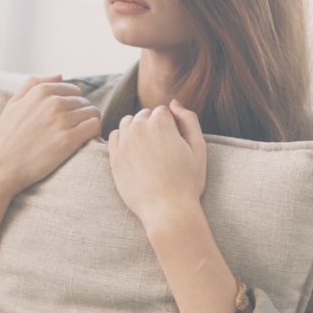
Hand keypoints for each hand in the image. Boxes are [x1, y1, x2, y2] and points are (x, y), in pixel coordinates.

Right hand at [0, 74, 101, 198]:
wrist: (2, 166)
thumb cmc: (7, 137)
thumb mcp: (13, 104)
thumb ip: (34, 84)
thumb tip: (60, 76)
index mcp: (41, 92)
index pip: (72, 90)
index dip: (72, 104)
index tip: (66, 118)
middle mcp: (53, 103)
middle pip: (83, 101)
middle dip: (80, 114)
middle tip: (70, 129)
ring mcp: (62, 121)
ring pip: (92, 113)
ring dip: (89, 123)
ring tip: (78, 135)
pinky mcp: (69, 140)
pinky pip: (94, 127)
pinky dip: (93, 132)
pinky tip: (84, 140)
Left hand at [107, 99, 206, 229]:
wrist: (167, 210)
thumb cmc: (187, 181)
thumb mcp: (198, 147)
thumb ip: (188, 119)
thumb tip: (173, 103)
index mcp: (161, 122)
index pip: (162, 111)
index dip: (170, 125)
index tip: (174, 142)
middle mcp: (139, 128)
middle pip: (144, 115)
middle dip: (152, 125)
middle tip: (162, 148)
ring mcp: (124, 143)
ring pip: (127, 123)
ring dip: (136, 129)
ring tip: (148, 149)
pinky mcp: (114, 158)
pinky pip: (114, 137)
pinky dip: (123, 139)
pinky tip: (133, 152)